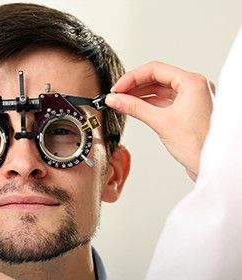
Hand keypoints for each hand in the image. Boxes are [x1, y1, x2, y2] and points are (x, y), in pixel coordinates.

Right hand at [105, 61, 214, 180]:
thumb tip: (115, 99)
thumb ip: (135, 108)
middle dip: (134, 86)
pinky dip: (149, 104)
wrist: (209, 165)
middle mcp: (194, 87)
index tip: (117, 89)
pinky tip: (135, 109)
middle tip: (116, 95)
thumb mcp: (160, 122)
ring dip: (140, 95)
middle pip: (157, 78)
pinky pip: (164, 102)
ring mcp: (191, 99)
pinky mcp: (187, 112)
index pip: (155, 70)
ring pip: (160, 90)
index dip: (132, 78)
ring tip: (122, 102)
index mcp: (192, 82)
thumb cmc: (197, 146)